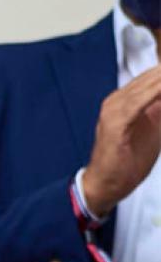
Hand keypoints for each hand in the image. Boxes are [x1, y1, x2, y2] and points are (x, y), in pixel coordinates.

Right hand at [82, 64, 160, 216]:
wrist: (106, 185)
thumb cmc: (128, 160)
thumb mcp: (154, 129)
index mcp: (125, 99)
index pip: (155, 76)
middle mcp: (117, 100)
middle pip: (153, 76)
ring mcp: (114, 110)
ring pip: (149, 85)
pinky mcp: (115, 123)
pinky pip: (139, 102)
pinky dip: (156, 92)